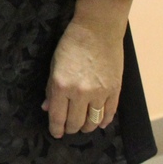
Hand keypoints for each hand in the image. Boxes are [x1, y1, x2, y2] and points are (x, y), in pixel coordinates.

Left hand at [41, 0, 132, 137]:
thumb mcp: (53, 65)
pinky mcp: (115, 90)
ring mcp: (100, 93)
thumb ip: (50, 89)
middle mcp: (80, 93)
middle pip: (76, 122)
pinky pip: (110, 114)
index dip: (56, 128)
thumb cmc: (70, 44)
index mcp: (61, 85)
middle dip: (70, 129)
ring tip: (82, 126)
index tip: (55, 133)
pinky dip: (104, 121)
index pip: (58, 117)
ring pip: (94, 122)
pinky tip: (100, 123)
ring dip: (87, 127)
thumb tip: (47, 108)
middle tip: (68, 129)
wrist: (97, 30)